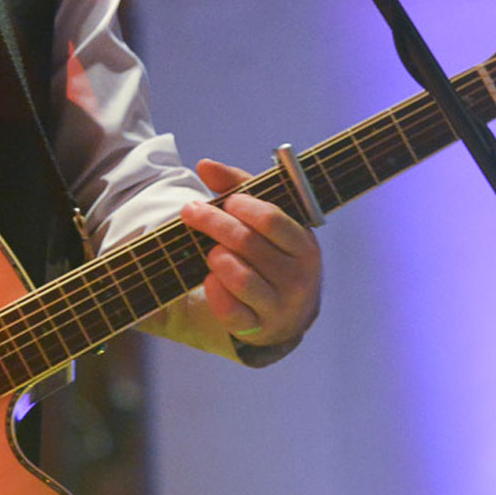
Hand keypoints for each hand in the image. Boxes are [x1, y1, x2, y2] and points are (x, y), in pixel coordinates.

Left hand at [179, 157, 325, 357]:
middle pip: (248, 244)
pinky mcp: (259, 329)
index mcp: (304, 245)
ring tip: (210, 251)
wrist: (286, 310)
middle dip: (213, 223)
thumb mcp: (266, 219)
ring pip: (240, 278)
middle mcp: (299, 278)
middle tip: (191, 212)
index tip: (226, 201)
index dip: (242, 206)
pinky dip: (214, 291)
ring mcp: (280, 306)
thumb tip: (205, 164)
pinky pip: (231, 311)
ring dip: (216, 258)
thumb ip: (237, 187)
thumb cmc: (272, 252)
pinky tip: (210, 279)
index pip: (272, 219)